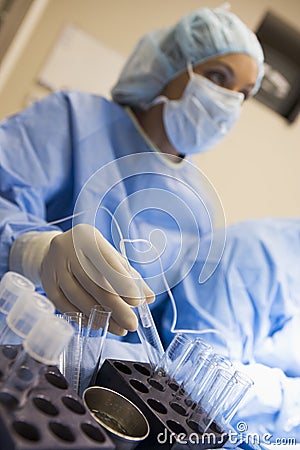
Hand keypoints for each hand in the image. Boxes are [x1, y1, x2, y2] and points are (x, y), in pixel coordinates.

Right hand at [40, 224, 154, 335]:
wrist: (57, 250)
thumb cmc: (91, 255)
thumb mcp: (110, 257)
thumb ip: (129, 275)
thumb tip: (149, 297)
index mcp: (88, 238)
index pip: (107, 262)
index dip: (123, 284)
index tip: (137, 302)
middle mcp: (68, 249)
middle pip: (93, 283)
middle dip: (115, 307)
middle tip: (131, 324)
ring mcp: (55, 267)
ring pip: (78, 296)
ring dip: (100, 316)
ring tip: (119, 329)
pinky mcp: (47, 283)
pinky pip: (64, 305)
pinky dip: (82, 317)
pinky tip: (97, 325)